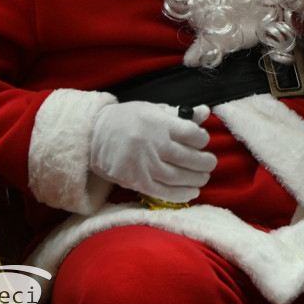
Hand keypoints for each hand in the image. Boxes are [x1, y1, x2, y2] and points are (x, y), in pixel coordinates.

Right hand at [89, 102, 216, 202]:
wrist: (93, 135)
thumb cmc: (127, 119)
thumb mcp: (152, 109)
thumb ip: (179, 113)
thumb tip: (204, 112)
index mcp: (160, 123)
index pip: (193, 134)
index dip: (203, 139)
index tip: (202, 141)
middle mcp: (154, 145)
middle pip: (190, 158)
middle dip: (206, 162)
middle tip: (210, 163)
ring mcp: (145, 165)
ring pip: (180, 177)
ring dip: (197, 179)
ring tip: (202, 177)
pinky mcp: (137, 181)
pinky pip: (165, 192)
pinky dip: (181, 194)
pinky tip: (191, 192)